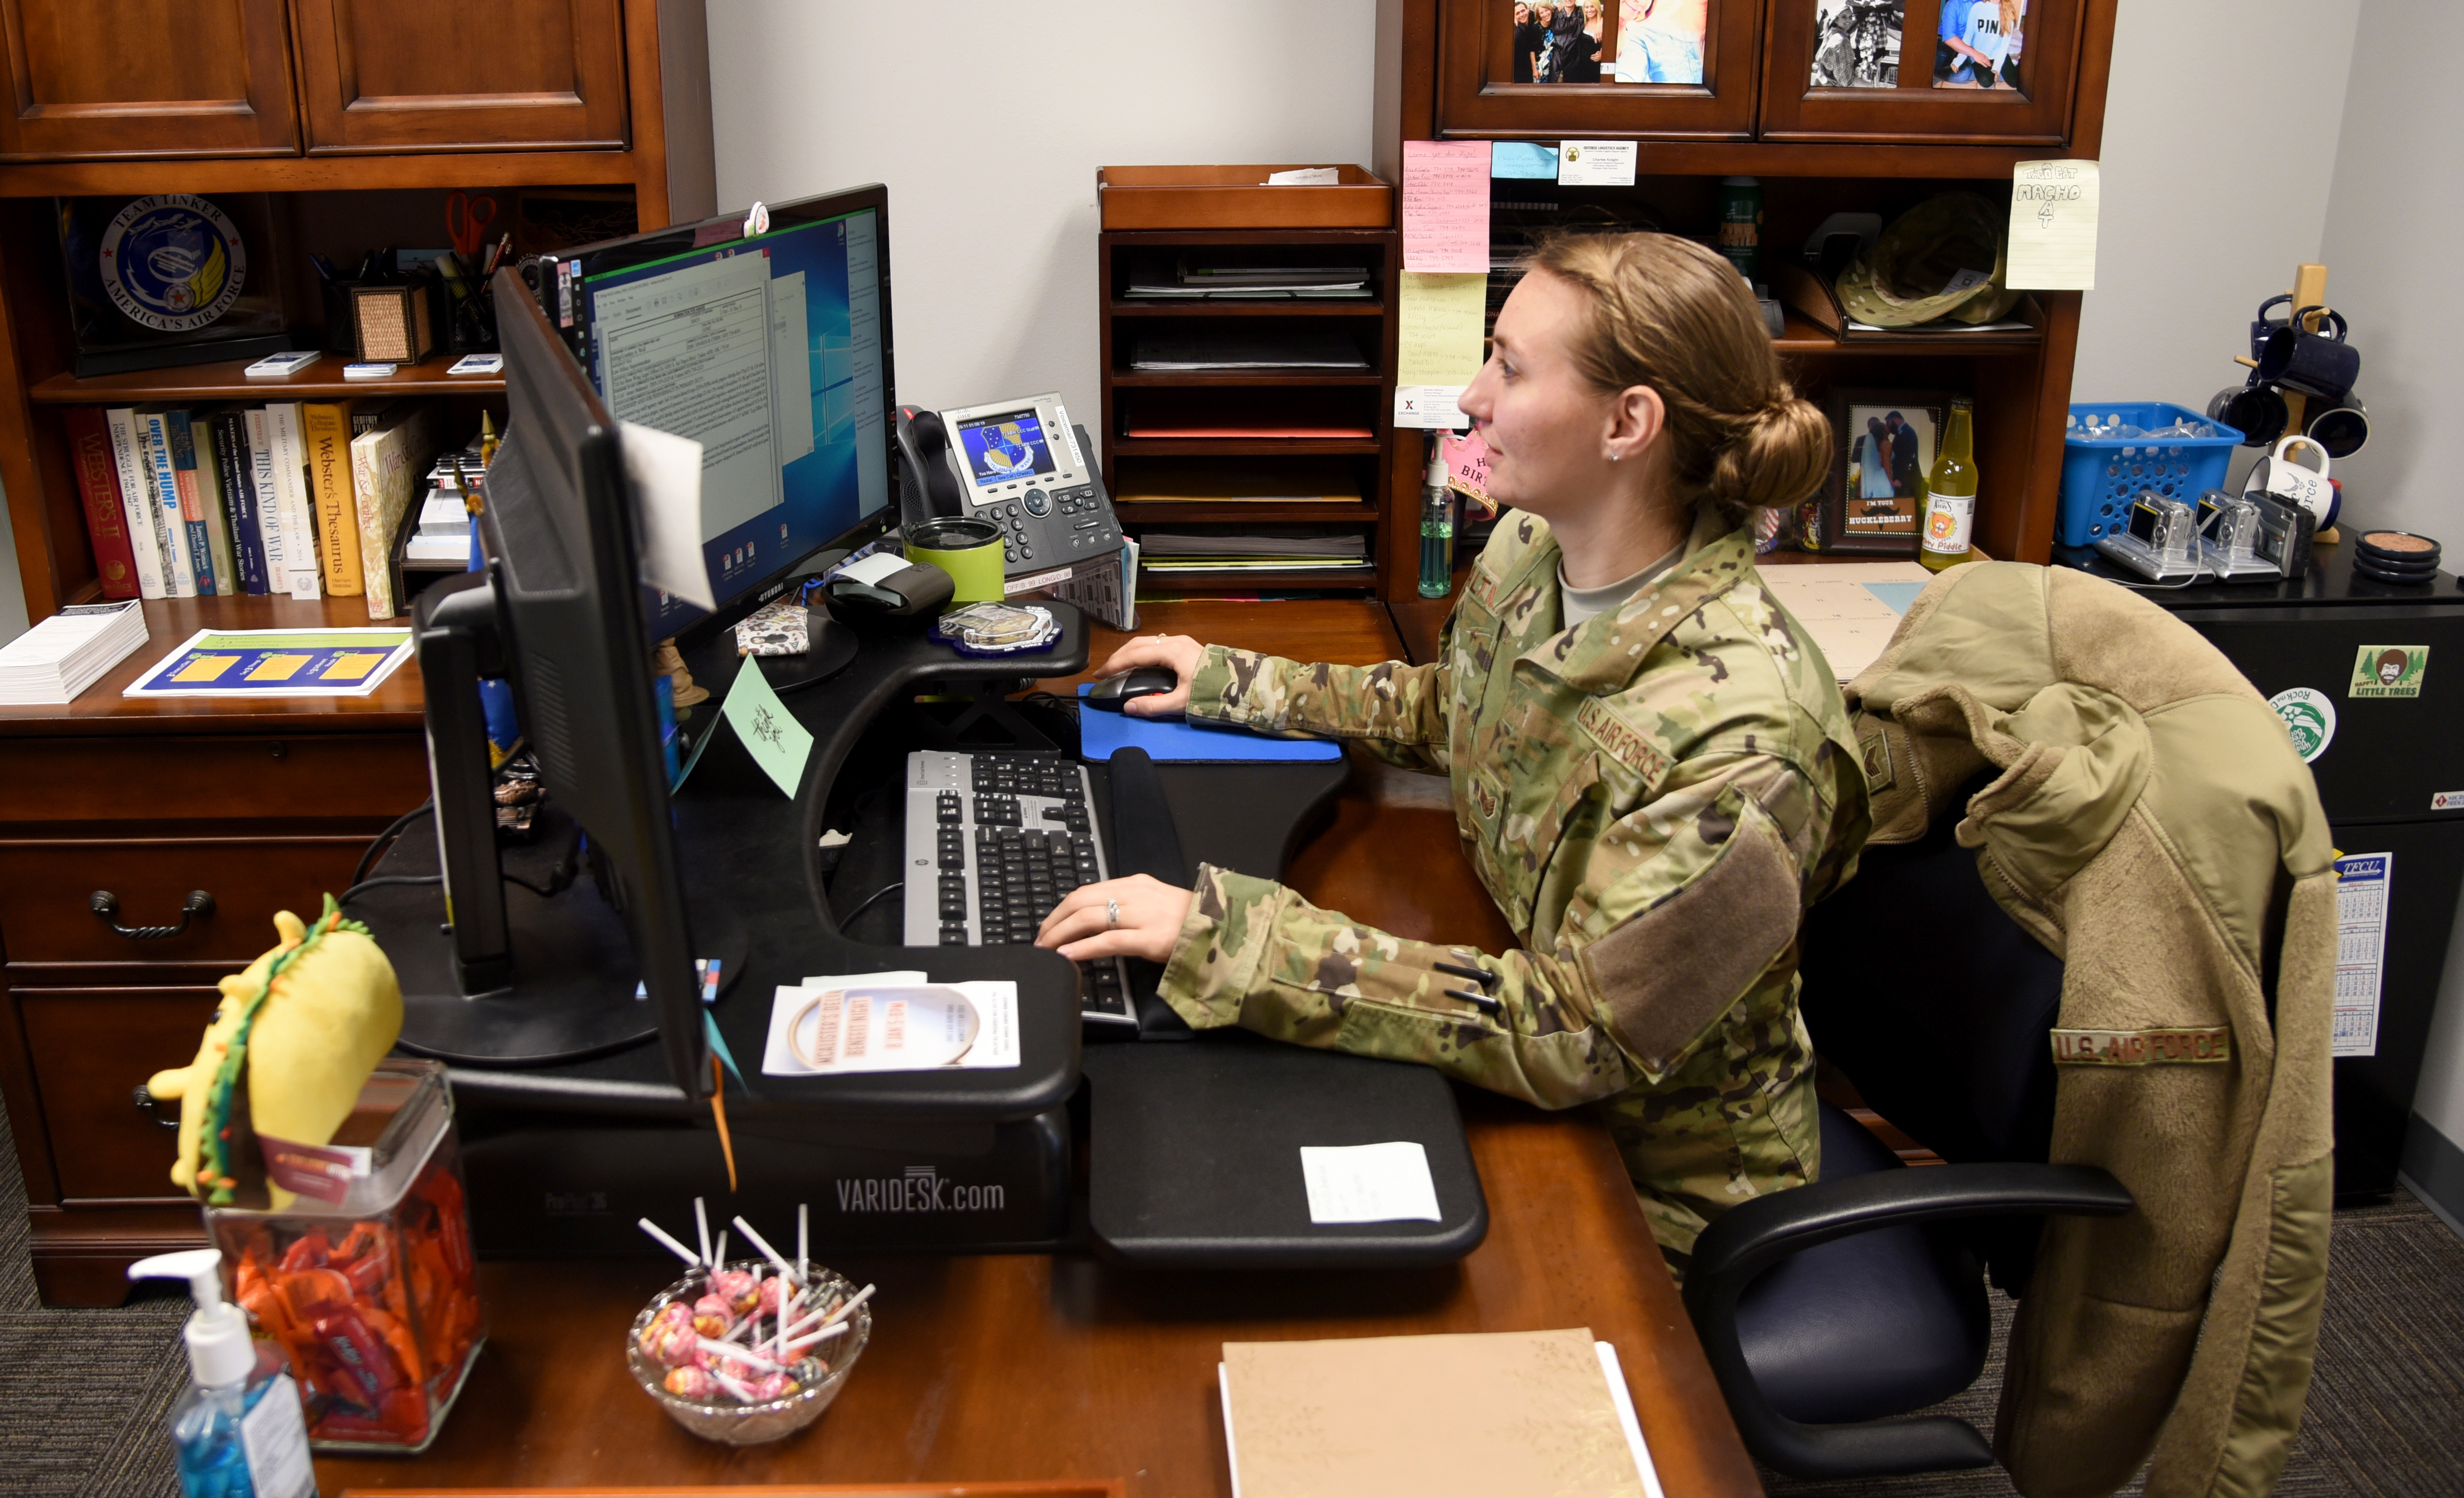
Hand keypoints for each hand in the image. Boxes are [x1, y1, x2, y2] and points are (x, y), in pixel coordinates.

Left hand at [1036, 874, 1192, 963]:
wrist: (1227, 930)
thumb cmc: (1193, 922)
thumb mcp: (1158, 905)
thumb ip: (1130, 908)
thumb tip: (1098, 922)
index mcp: (1137, 884)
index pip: (1087, 891)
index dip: (1061, 909)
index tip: (1049, 925)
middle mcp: (1137, 894)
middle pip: (1080, 901)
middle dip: (1054, 921)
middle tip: (1040, 940)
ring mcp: (1144, 915)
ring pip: (1088, 917)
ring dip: (1061, 934)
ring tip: (1046, 949)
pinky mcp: (1151, 937)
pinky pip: (1108, 940)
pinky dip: (1083, 947)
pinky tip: (1067, 956)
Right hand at [1092, 633, 1206, 717]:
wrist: (1243, 683)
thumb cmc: (1215, 690)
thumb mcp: (1182, 702)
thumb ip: (1154, 705)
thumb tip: (1129, 708)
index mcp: (1172, 651)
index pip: (1134, 655)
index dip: (1114, 664)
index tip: (1100, 674)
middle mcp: (1175, 641)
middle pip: (1139, 644)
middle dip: (1119, 656)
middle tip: (1105, 670)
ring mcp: (1183, 642)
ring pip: (1148, 642)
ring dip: (1131, 653)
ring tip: (1119, 666)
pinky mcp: (1188, 646)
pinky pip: (1158, 644)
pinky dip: (1143, 652)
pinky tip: (1141, 663)